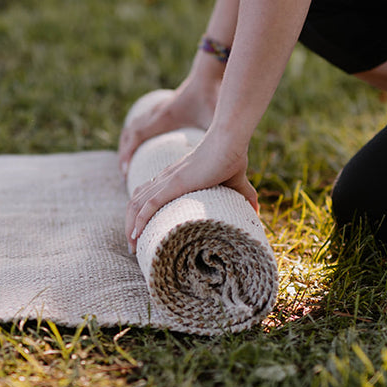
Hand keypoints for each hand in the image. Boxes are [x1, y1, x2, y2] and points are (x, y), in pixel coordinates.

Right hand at [118, 75, 219, 175]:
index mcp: (165, 117)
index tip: (125, 171)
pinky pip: (140, 123)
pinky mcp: (162, 109)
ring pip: (133, 127)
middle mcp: (157, 113)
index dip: (128, 153)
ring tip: (129, 164)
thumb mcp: (214, 119)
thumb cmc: (211, 96)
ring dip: (127, 144)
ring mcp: (157, 109)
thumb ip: (217, 136)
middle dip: (124, 154)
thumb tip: (223, 159)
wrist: (209, 75)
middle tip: (125, 175)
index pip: (138, 135)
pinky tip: (140, 148)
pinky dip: (134, 135)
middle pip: (130, 133)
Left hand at [125, 134, 257, 251]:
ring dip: (130, 226)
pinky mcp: (173, 184)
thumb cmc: (232, 156)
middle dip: (130, 224)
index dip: (140, 213)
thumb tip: (256, 210)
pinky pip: (148, 205)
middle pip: (135, 201)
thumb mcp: (236, 182)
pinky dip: (139, 221)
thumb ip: (243, 195)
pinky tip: (135, 235)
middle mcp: (164, 178)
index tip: (143, 233)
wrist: (229, 141)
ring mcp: (167, 181)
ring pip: (136, 205)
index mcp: (173, 177)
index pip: (146, 195)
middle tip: (132, 245)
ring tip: (131, 245)